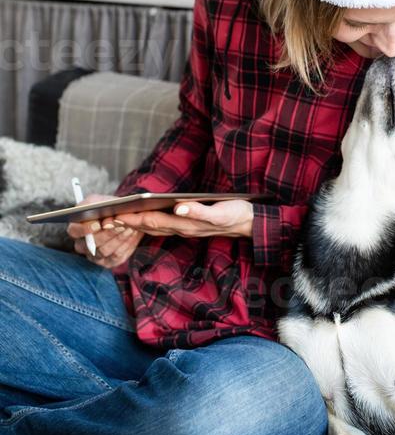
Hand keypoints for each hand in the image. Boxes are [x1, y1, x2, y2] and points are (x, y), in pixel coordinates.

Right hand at [67, 193, 143, 268]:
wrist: (123, 215)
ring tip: (129, 227)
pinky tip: (132, 234)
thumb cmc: (108, 207)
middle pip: (91, 244)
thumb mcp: (99, 200)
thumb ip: (96, 204)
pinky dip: (126, 244)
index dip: (84, 229)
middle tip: (120, 223)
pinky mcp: (109, 262)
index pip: (74, 231)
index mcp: (76, 229)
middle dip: (107, 233)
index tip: (97, 223)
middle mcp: (83, 245)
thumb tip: (105, 218)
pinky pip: (116, 256)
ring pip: (105, 251)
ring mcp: (95, 256)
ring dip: (119, 238)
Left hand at [115, 199, 253, 238]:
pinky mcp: (188, 224)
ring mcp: (184, 228)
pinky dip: (148, 222)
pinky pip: (162, 225)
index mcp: (186, 223)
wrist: (249, 224)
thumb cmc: (236, 214)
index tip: (115, 216)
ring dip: (135, 224)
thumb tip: (178, 207)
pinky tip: (141, 218)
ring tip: (116, 218)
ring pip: (154, 227)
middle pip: (149, 226)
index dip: (133, 219)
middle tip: (105, 219)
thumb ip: (199, 210)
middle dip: (127, 223)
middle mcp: (182, 227)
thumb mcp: (221, 212)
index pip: (154, 221)